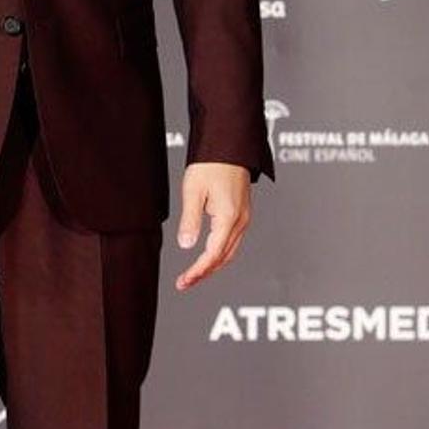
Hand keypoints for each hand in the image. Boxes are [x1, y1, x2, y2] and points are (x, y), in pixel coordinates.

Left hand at [175, 162, 250, 290]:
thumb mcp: (193, 191)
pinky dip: (219, 253)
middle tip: (185, 283)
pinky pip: (232, 241)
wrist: (229, 146)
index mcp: (229, 217)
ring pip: (229, 251)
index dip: (198, 271)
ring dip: (212, 265)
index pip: (213, 254)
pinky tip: (207, 255)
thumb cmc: (211, 164)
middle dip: (204, 273)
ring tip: (193, 274)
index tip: (184, 281)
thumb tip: (186, 245)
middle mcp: (241, 220)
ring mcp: (244, 218)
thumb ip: (190, 220)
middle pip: (224, 258)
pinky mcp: (242, 213)